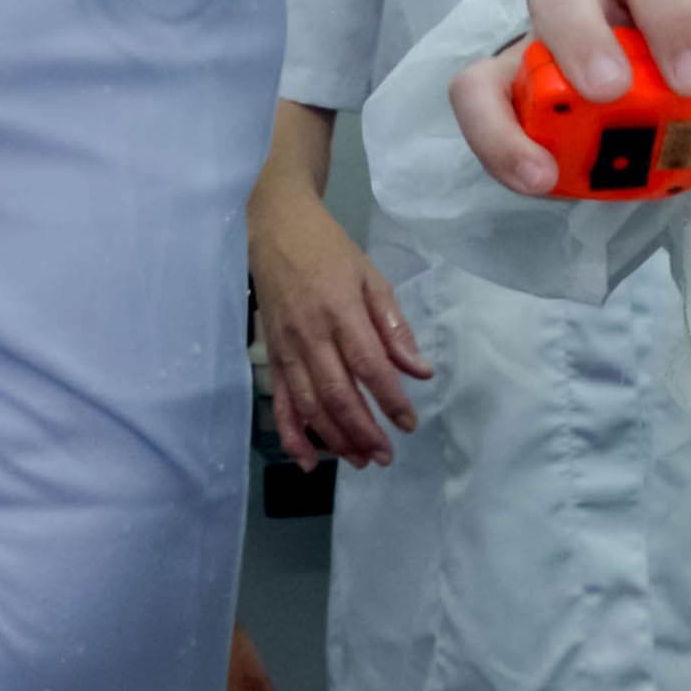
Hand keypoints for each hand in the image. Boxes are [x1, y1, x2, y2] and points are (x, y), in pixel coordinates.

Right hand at [250, 188, 429, 470]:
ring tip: (359, 460)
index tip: (409, 424)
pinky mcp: (271, 355)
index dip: (391, 400)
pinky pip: (280, 401)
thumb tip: (419, 370)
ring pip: (309, 404)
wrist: (275, 230)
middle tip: (385, 456)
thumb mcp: (371, 278)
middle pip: (337, 394)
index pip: (370, 367)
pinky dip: (291, 433)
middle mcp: (309, 337)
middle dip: (363, 431)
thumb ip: (394, 327)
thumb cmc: (330, 252)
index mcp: (340, 313)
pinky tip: (307, 459)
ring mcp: (285, 349)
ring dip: (334, 438)